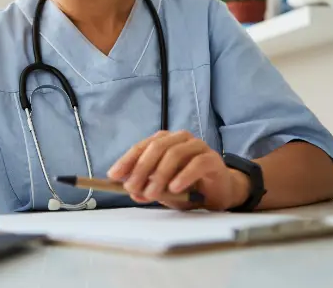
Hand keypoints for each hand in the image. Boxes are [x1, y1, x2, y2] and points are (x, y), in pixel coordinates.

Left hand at [107, 130, 249, 210]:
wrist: (219, 192)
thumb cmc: (188, 187)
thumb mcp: (162, 190)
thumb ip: (147, 189)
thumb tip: (131, 191)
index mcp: (165, 142)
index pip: (142, 147)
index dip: (127, 160)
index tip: (113, 175)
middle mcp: (180, 139)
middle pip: (156, 147)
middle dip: (141, 168)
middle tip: (132, 187)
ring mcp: (197, 147)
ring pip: (174, 154)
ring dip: (160, 175)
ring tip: (152, 193)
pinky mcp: (212, 159)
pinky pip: (196, 164)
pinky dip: (183, 176)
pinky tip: (174, 188)